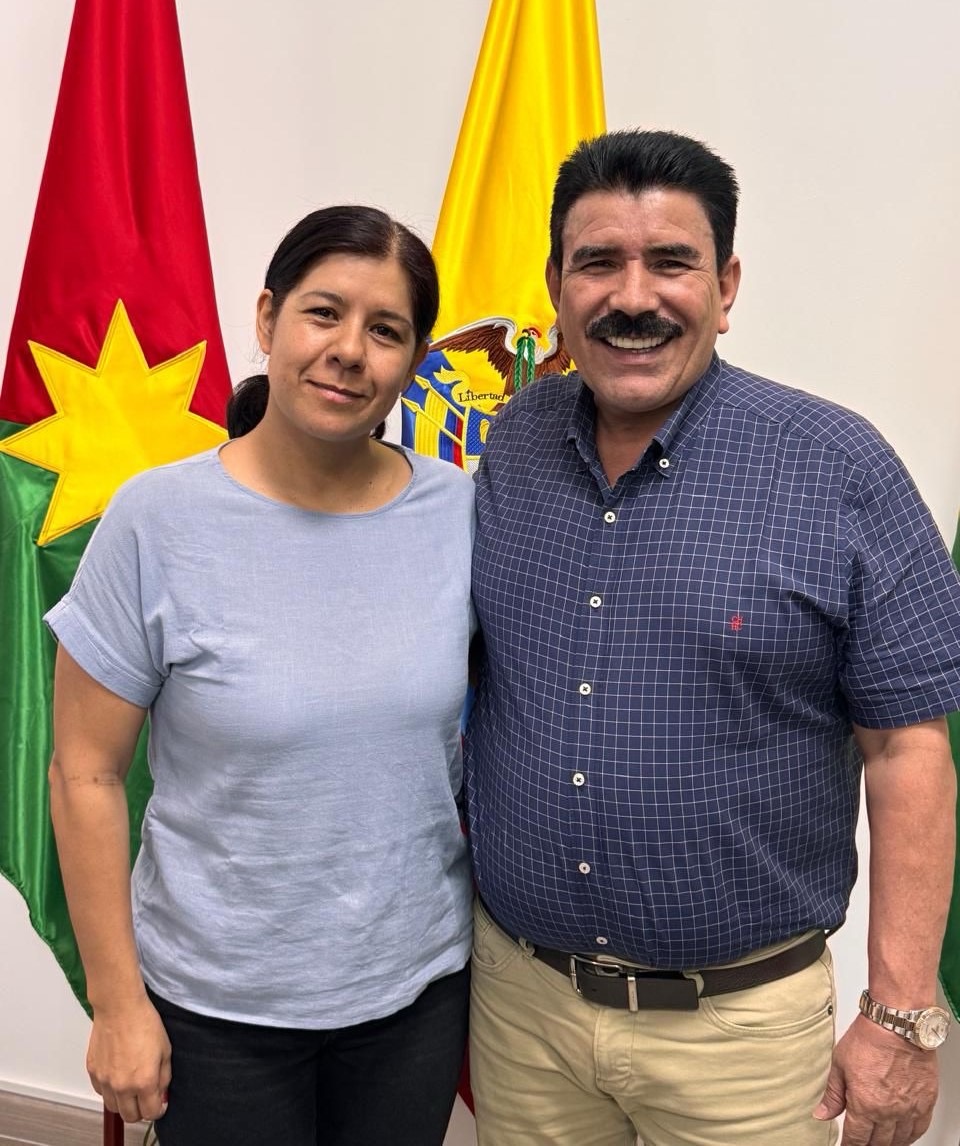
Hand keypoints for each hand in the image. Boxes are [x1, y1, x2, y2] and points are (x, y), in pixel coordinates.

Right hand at [87, 996, 171, 1122]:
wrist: (119, 1007)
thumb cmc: (144, 1023)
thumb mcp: (166, 1050)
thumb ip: (164, 1077)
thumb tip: (162, 1094)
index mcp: (144, 1081)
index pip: (151, 1113)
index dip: (159, 1109)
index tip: (161, 1102)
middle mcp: (122, 1086)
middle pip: (130, 1116)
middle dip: (141, 1110)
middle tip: (146, 1096)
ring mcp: (105, 1081)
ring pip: (113, 1107)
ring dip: (124, 1103)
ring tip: (131, 1086)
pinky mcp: (93, 1072)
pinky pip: (101, 1092)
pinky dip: (109, 1090)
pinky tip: (117, 1076)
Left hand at [814, 1015, 938, 1144]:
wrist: (897, 1024)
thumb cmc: (869, 1039)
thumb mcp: (839, 1064)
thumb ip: (832, 1094)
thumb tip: (822, 1114)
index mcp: (864, 1104)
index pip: (856, 1138)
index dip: (848, 1145)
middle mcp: (888, 1111)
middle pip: (878, 1143)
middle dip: (867, 1145)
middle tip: (861, 1142)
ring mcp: (909, 1109)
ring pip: (899, 1140)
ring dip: (888, 1143)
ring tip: (880, 1140)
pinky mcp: (926, 1102)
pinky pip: (919, 1129)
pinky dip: (909, 1136)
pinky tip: (903, 1135)